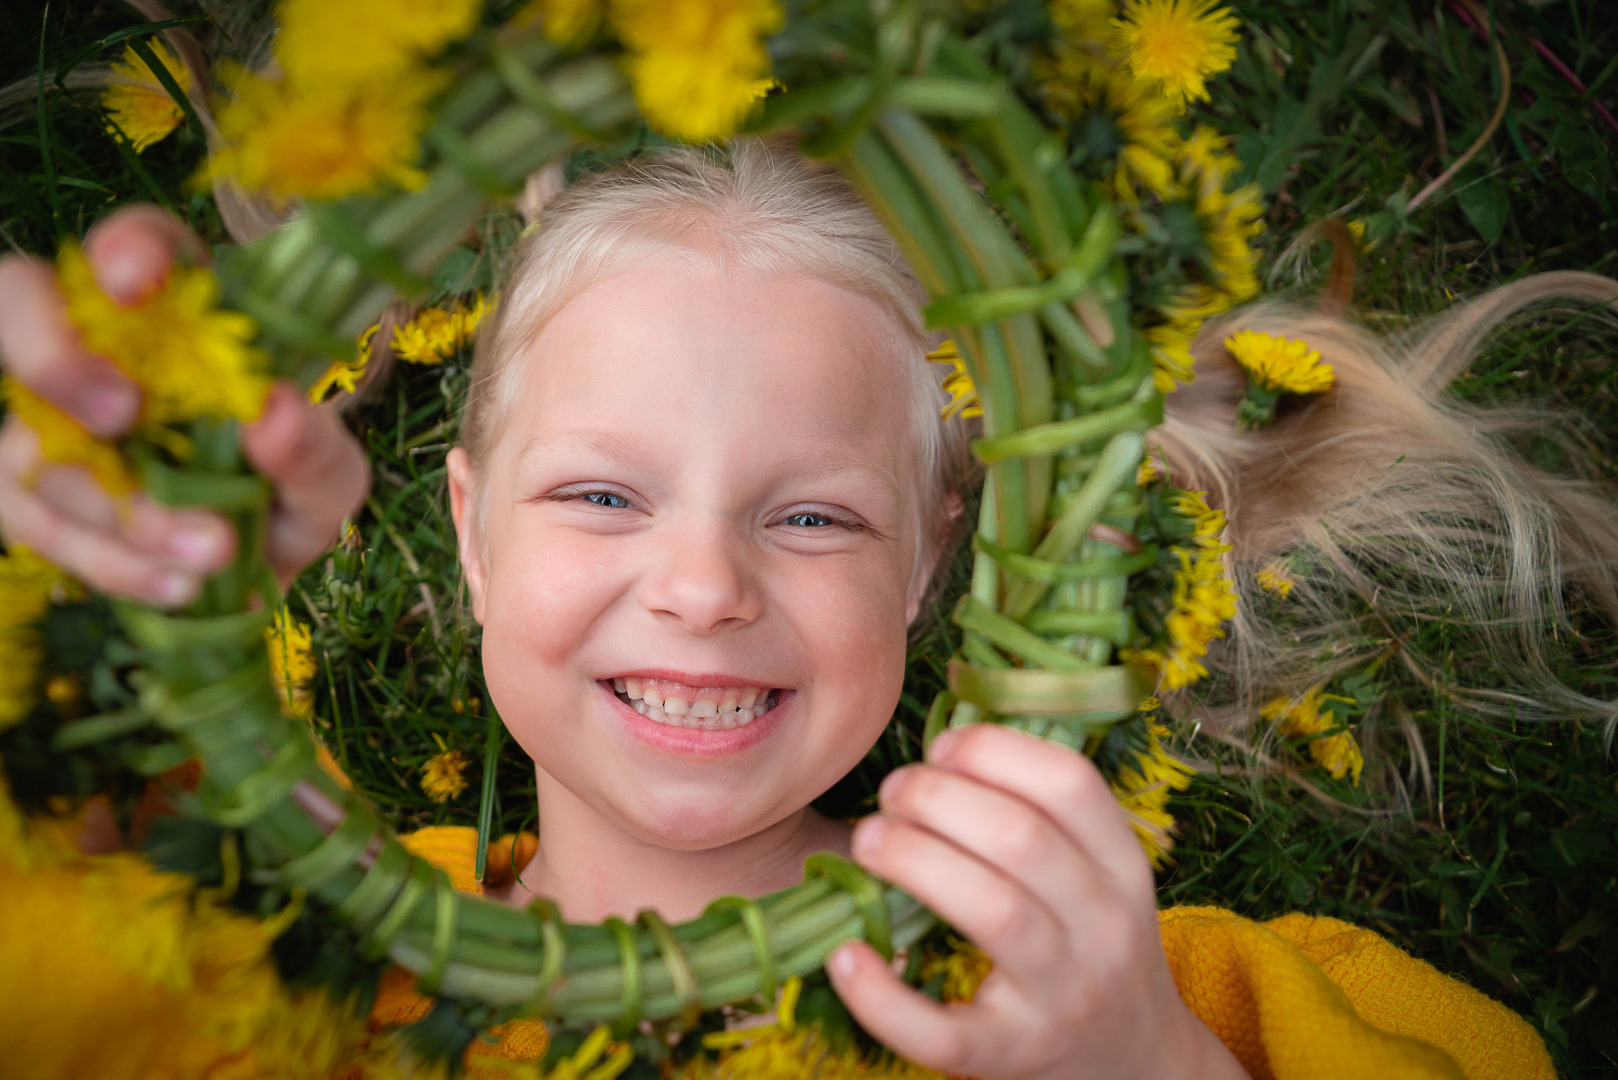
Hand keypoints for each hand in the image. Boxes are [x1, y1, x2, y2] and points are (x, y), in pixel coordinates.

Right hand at [0, 206, 368, 604]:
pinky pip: (38, 522)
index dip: (126, 248)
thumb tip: (274, 415)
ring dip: (124, 507)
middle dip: (54, 357)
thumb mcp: (328, 473)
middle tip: (123, 414)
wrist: (262, 557)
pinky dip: (112, 563)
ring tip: (216, 550)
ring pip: (37, 440)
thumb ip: (315, 450)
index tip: (135, 281)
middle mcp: (101, 347)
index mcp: (183, 311)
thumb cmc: (289, 481)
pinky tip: (178, 585)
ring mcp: (51, 418)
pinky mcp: (33, 493)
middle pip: (21, 304)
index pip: (142, 243)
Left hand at [828, 724, 1249, 1079]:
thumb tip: (938, 755)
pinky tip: (845, 956)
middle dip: (938, 798)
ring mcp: (1062, 997)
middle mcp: (1104, 928)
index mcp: (1123, 868)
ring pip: (994, 911)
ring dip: (916, 860)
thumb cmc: (1090, 946)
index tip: (940, 747)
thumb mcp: (1097, 877)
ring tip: (868, 841)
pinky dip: (885, 996)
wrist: (1136, 1065)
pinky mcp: (1012, 1055)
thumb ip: (1041, 817)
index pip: (1070, 784)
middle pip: (1021, 838)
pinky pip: (944, 1032)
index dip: (994, 750)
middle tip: (891, 794)